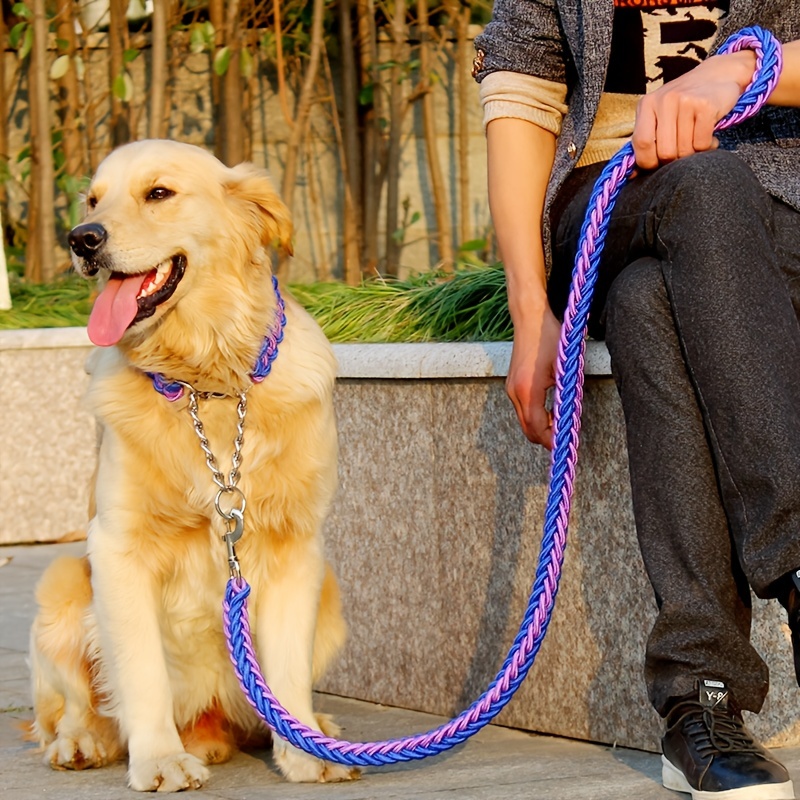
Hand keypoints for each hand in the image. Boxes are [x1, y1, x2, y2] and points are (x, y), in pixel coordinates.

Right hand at [505, 303, 561, 448]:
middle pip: (528, 429)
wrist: (530, 317)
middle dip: (546, 437)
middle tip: (566, 435)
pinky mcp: (512, 384)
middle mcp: (515, 392)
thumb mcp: (564, 368)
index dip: (552, 440)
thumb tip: (570, 417)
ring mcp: (511, 388)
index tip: (567, 442)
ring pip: (524, 421)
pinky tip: (550, 410)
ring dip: (541, 426)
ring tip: (560, 422)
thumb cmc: (551, 338)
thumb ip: (565, 395)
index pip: (538, 428)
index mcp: (528, 390)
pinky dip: (535, 416)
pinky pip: (522, 409)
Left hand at [632, 50, 755, 169]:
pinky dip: (707, 146)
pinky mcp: (706, 106)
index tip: (657, 164)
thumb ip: (646, 140)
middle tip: (682, 150)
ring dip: (692, 153)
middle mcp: (664, 100)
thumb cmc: (684, 103)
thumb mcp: (659, 115)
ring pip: (684, 150)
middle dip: (674, 160)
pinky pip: (702, 143)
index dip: (649, 162)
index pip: (641, 143)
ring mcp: (685, 101)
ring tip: (696, 139)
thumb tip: (634, 174)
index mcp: (647, 104)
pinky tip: (708, 135)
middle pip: (665, 152)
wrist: (718, 74)